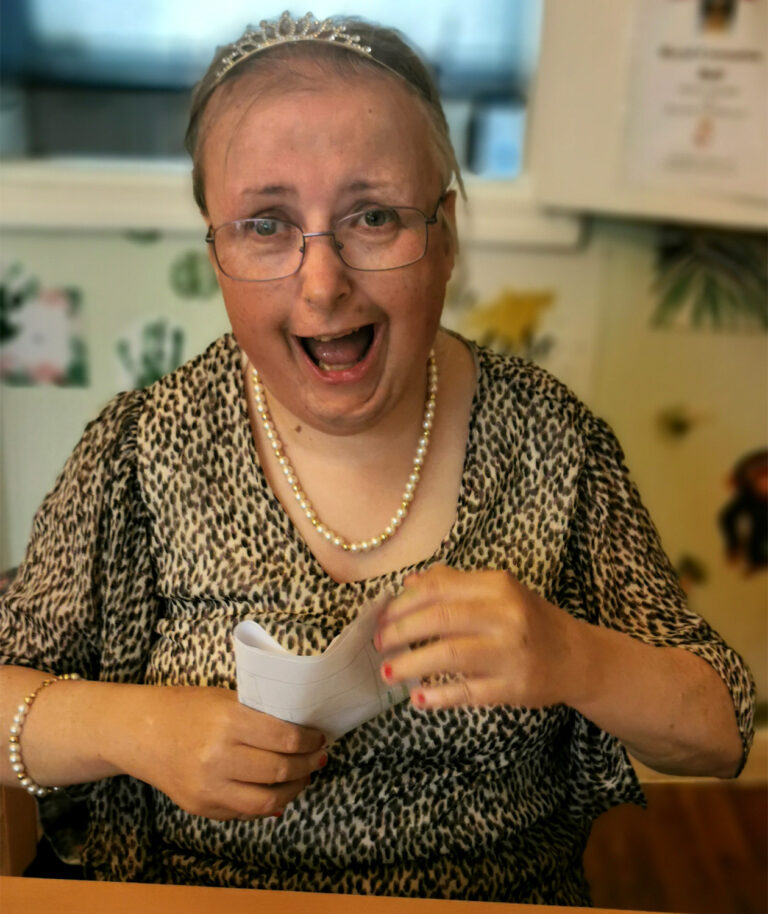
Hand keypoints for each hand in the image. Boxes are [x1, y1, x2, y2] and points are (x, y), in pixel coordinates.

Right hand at [120, 686, 326, 819]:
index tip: (319, 738)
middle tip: (319, 757)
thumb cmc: (188, 707)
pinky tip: (277, 791)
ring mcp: (209, 787)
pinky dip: (268, 805)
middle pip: (280, 771)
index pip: (285, 738)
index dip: (309, 741)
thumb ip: (259, 715)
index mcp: (228, 721)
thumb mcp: (225, 699)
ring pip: (267, 802)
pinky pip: (245, 813)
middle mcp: (219, 757)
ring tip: (304, 777)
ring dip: (294, 790)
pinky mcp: (201, 807)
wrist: (141, 732)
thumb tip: (301, 733)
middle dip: (308, 765)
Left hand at [375, 565, 580, 709]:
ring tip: (389, 672)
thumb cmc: (529, 620)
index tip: (380, 618)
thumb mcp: (498, 592)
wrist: (576, 656)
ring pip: (448, 656)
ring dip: (411, 665)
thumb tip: (409, 582)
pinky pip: (468, 692)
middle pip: (439, 619)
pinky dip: (438, 696)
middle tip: (379, 645)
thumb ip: (455, 584)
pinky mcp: (514, 687)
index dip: (401, 604)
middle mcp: (505, 615)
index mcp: (497, 586)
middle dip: (399, 633)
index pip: (437, 589)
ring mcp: (510, 653)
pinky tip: (418, 698)